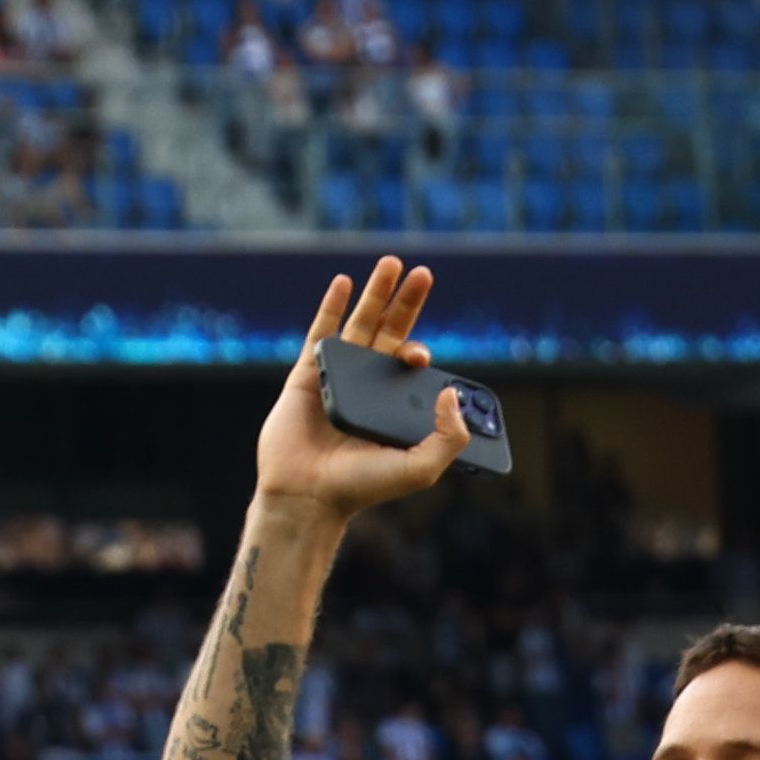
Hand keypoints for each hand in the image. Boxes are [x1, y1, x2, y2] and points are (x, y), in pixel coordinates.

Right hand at [245, 256, 472, 519]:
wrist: (309, 495)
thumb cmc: (362, 488)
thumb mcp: (421, 468)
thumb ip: (449, 436)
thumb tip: (451, 391)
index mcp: (393, 406)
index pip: (412, 367)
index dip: (420, 351)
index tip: (420, 356)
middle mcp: (368, 387)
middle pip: (390, 333)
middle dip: (407, 302)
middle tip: (423, 273)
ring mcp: (337, 378)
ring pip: (360, 325)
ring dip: (375, 293)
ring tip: (390, 263)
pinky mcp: (307, 375)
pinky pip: (321, 333)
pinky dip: (332, 306)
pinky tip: (344, 282)